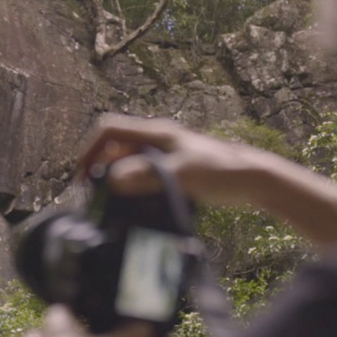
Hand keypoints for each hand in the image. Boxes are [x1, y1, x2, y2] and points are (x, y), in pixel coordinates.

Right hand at [77, 114, 261, 207]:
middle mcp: (157, 139)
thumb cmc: (221, 171)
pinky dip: (131, 187)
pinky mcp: (172, 170)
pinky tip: (134, 206)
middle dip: (99, 167)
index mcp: (156, 132)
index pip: (109, 129)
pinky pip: (141, 175)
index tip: (83, 176)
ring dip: (115, 179)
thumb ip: (148, 176)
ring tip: (110, 204)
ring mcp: (164, 154)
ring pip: (127, 162)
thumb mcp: (182, 174)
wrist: (253, 179)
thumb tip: (112, 180)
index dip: (90, 149)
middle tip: (94, 196)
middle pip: (115, 146)